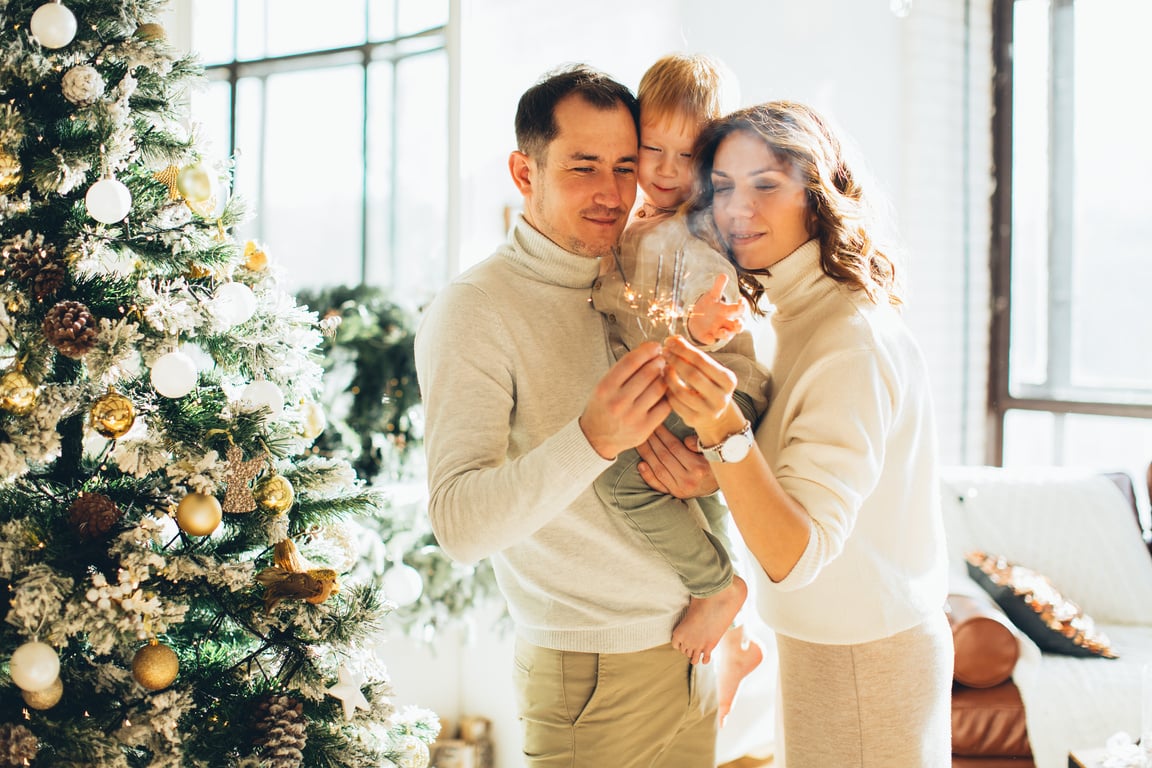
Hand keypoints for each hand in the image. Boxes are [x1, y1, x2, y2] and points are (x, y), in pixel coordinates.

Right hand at [580, 341, 670, 458]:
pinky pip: (664, 406)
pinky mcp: (644, 429)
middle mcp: (618, 402)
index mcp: (605, 388)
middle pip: (648, 373)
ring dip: (665, 377)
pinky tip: (665, 390)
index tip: (655, 346)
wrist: (596, 437)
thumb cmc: (603, 406)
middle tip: (662, 359)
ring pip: (659, 388)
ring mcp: (632, 417)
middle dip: (659, 362)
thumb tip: (649, 349)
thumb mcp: (604, 385)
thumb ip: (624, 369)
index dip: (646, 350)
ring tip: (664, 373)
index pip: (631, 361)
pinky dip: (668, 395)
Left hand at [636, 424, 718, 497]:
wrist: (720, 484)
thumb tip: (685, 440)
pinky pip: (658, 485)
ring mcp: (680, 489)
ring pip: (658, 469)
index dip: (662, 434)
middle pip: (664, 457)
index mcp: (698, 467)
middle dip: (652, 441)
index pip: (674, 447)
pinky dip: (648, 475)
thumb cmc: (715, 463)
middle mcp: (688, 480)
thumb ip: (699, 444)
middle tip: (645, 430)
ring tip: (640, 442)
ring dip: (646, 454)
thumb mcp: (712, 451)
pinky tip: (640, 464)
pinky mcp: (675, 495)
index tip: (655, 424)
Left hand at [662, 336, 742, 442]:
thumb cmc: (709, 385)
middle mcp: (722, 397)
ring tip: (664, 368)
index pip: (702, 360)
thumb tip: (674, 339)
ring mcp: (709, 411)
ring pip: (681, 391)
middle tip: (664, 352)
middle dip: (675, 361)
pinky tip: (664, 383)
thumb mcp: (708, 370)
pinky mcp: (695, 421)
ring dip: (669, 377)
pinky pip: (676, 404)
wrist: (716, 415)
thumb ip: (693, 355)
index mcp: (728, 380)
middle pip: (692, 375)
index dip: (683, 350)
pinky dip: (668, 391)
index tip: (670, 342)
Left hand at [686, 274, 745, 345]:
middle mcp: (726, 322)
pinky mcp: (708, 337)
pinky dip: (711, 339)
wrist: (696, 319)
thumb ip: (718, 286)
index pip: (740, 310)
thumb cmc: (709, 307)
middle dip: (740, 325)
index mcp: (728, 311)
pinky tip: (709, 338)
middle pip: (738, 326)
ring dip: (726, 334)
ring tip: (722, 331)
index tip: (741, 300)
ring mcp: (717, 330)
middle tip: (738, 322)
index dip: (743, 305)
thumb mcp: (712, 296)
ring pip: (726, 335)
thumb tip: (724, 274)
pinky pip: (711, 340)